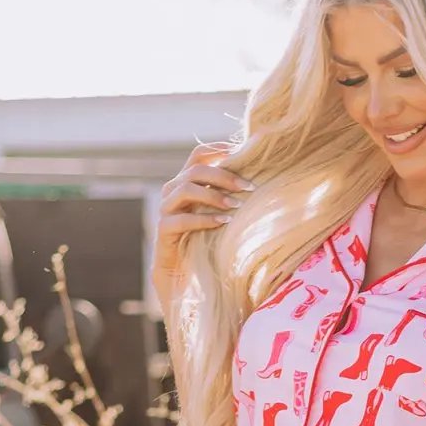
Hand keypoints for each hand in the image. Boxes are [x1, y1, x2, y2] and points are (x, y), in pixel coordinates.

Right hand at [150, 141, 255, 297]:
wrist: (182, 275)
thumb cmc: (206, 242)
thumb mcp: (220, 215)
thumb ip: (230, 197)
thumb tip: (261, 182)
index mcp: (186, 182)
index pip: (198, 155)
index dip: (217, 149)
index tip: (242, 152)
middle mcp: (173, 192)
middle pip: (195, 170)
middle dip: (223, 176)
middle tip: (248, 187)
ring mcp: (166, 210)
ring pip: (185, 190)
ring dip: (213, 195)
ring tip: (236, 205)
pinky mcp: (164, 230)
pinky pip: (181, 220)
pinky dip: (204, 219)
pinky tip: (223, 222)